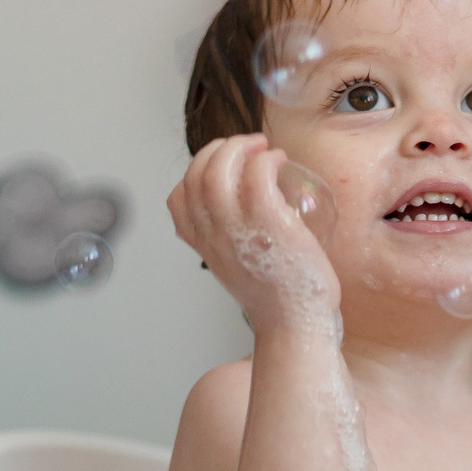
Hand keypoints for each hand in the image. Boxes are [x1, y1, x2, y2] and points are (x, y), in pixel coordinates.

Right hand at [167, 135, 339, 332]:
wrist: (293, 323)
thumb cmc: (276, 298)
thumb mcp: (236, 267)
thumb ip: (229, 243)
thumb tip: (242, 220)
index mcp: (203, 244)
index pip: (178, 198)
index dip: (195, 172)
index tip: (220, 167)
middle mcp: (212, 234)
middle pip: (197, 174)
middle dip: (218, 149)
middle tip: (247, 147)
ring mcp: (237, 227)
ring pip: (219, 168)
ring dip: (240, 147)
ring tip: (262, 147)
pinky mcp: (268, 222)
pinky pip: (257, 174)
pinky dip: (266, 158)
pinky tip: (278, 160)